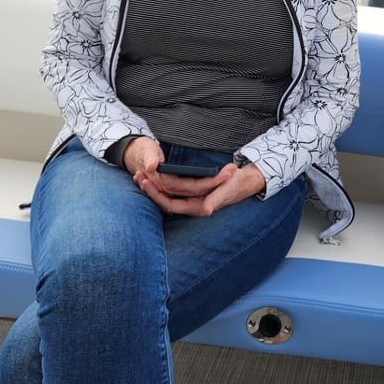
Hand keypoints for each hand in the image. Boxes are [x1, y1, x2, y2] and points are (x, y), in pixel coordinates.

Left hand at [134, 162, 267, 216]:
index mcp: (198, 207)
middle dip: (150, 189)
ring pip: (166, 195)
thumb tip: (207, 210)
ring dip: (153, 186)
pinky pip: (172, 190)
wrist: (246, 181)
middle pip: (164, 200)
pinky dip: (161, 182)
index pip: (170, 204)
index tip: (146, 182)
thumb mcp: (229, 189)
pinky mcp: (192, 192)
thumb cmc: (237, 185)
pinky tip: (153, 173)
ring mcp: (191, 199)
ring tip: (139, 173)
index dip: (157, 195)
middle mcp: (191, 205)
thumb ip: (217, 199)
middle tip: (137, 175)